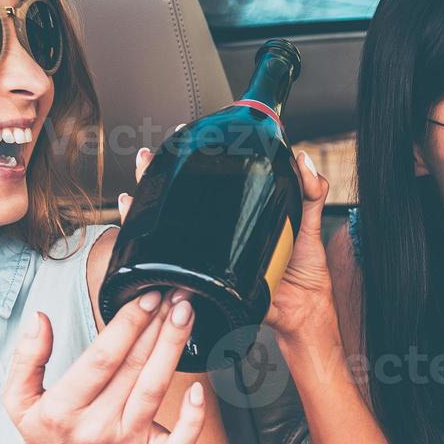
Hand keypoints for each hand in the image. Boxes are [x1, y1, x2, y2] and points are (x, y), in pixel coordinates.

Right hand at [3, 287, 204, 443]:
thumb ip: (26, 358)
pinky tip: (201, 389)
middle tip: (176, 294)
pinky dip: (194, 418)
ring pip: (156, 391)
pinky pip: (181, 441)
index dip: (127, 325)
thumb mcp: (18, 401)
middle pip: (134, 367)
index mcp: (64, 408)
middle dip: (157, 325)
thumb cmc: (47, 440)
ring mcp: (129, 443)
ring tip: (186, 316)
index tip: (145, 297)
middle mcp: (98, 425)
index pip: (101, 359)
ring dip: (174, 349)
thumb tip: (40, 318)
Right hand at [120, 144, 331, 339]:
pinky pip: (169, 259)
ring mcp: (205, 252)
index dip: (190, 158)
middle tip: (151, 156)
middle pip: (176, 196)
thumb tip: (303, 161)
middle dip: (155, 172)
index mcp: (237, 212)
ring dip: (144, 199)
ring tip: (139, 181)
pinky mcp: (202, 275)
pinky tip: (132, 223)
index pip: (206, 180)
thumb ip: (311, 190)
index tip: (182, 136)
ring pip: (164, 223)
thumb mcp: (307, 221)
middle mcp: (215, 230)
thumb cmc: (303, 266)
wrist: (302, 307)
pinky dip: (144, 242)